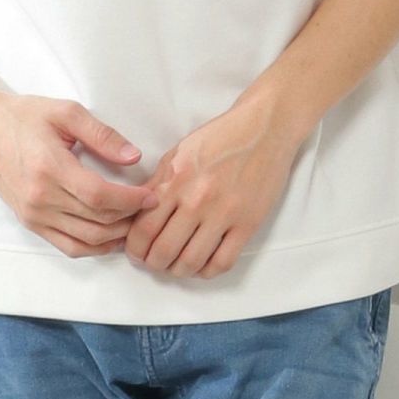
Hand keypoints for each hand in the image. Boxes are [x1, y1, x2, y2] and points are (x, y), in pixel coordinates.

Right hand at [0, 92, 160, 258]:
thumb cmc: (22, 116)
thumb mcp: (65, 112)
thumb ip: (102, 135)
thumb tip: (133, 157)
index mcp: (50, 168)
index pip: (100, 196)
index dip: (131, 200)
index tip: (150, 194)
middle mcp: (40, 198)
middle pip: (97, 221)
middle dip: (129, 217)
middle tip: (148, 206)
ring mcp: (34, 214)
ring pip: (85, 240)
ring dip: (115, 236)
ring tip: (134, 220)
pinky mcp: (30, 222)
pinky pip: (67, 246)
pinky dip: (93, 247)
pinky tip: (110, 236)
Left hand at [123, 97, 300, 279]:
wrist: (264, 127)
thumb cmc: (220, 137)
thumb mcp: (179, 152)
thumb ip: (158, 183)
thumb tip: (137, 212)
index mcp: (176, 179)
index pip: (143, 228)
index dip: (135, 248)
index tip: (136, 252)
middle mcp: (197, 199)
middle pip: (163, 250)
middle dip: (153, 263)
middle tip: (154, 262)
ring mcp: (224, 213)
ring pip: (191, 262)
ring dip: (178, 271)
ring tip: (176, 266)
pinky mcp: (248, 224)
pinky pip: (222, 262)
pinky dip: (207, 271)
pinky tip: (202, 265)